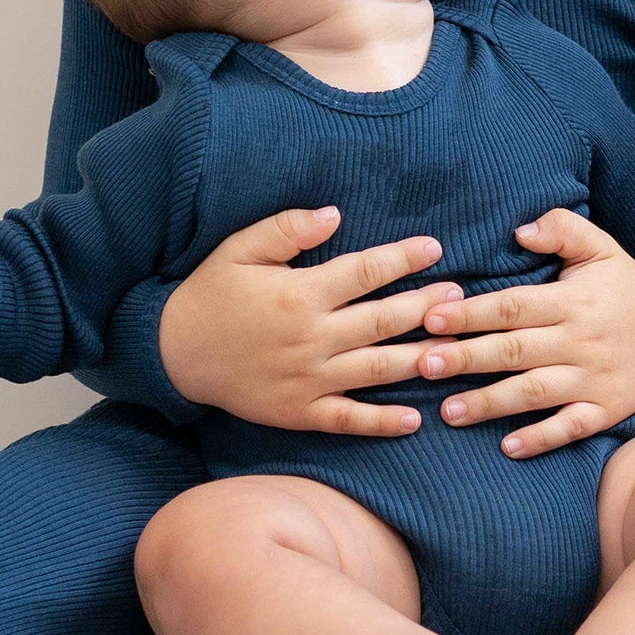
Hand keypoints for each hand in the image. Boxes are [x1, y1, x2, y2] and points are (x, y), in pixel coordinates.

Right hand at [156, 206, 459, 435]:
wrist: (173, 354)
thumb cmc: (210, 294)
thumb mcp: (240, 249)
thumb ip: (287, 228)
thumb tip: (335, 213)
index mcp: (300, 294)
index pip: (365, 272)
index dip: (403, 258)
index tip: (435, 248)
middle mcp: (311, 338)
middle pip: (383, 321)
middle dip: (427, 307)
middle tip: (461, 298)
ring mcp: (307, 380)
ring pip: (377, 369)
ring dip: (421, 358)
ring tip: (456, 349)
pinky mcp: (299, 413)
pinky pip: (348, 419)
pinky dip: (382, 421)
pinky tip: (415, 419)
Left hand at [414, 209, 634, 458]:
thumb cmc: (624, 285)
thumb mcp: (599, 246)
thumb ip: (561, 228)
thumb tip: (520, 229)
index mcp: (570, 301)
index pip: (512, 306)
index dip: (470, 313)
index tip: (431, 318)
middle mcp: (578, 341)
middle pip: (514, 351)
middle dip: (467, 358)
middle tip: (423, 364)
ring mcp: (592, 379)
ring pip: (535, 392)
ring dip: (490, 402)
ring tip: (448, 411)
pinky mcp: (605, 409)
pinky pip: (571, 427)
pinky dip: (542, 437)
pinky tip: (508, 447)